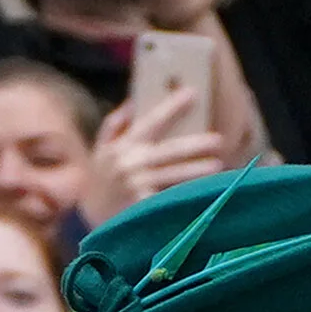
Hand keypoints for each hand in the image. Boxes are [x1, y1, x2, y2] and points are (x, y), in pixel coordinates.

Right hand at [78, 87, 228, 226]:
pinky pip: (167, 200)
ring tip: (218, 166)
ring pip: (172, 176)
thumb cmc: (100, 179)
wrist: (90, 218)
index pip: (152, 121)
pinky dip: (185, 196)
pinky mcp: (141, 209)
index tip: (192, 93)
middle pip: (168, 151)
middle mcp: (130, 164)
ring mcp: (136, 187)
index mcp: (123, 145)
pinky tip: (203, 194)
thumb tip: (134, 102)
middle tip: (219, 140)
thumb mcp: (102, 149)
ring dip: (195, 171)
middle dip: (195, 145)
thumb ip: (115, 124)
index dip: (172, 107)